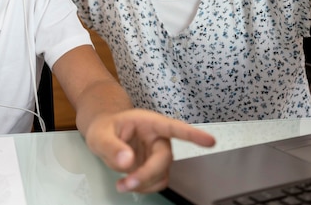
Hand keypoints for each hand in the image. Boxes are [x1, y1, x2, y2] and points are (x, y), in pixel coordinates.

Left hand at [83, 109, 214, 192]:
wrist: (104, 134)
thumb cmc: (104, 128)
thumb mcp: (100, 135)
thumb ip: (112, 147)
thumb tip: (128, 162)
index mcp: (149, 123)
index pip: (173, 127)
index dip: (192, 134)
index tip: (210, 141)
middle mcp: (158, 138)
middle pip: (164, 159)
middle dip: (147, 174)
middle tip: (127, 183)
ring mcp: (157, 154)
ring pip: (162, 174)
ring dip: (145, 183)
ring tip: (122, 184)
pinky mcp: (154, 167)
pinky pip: (156, 182)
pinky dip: (144, 187)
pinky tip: (128, 183)